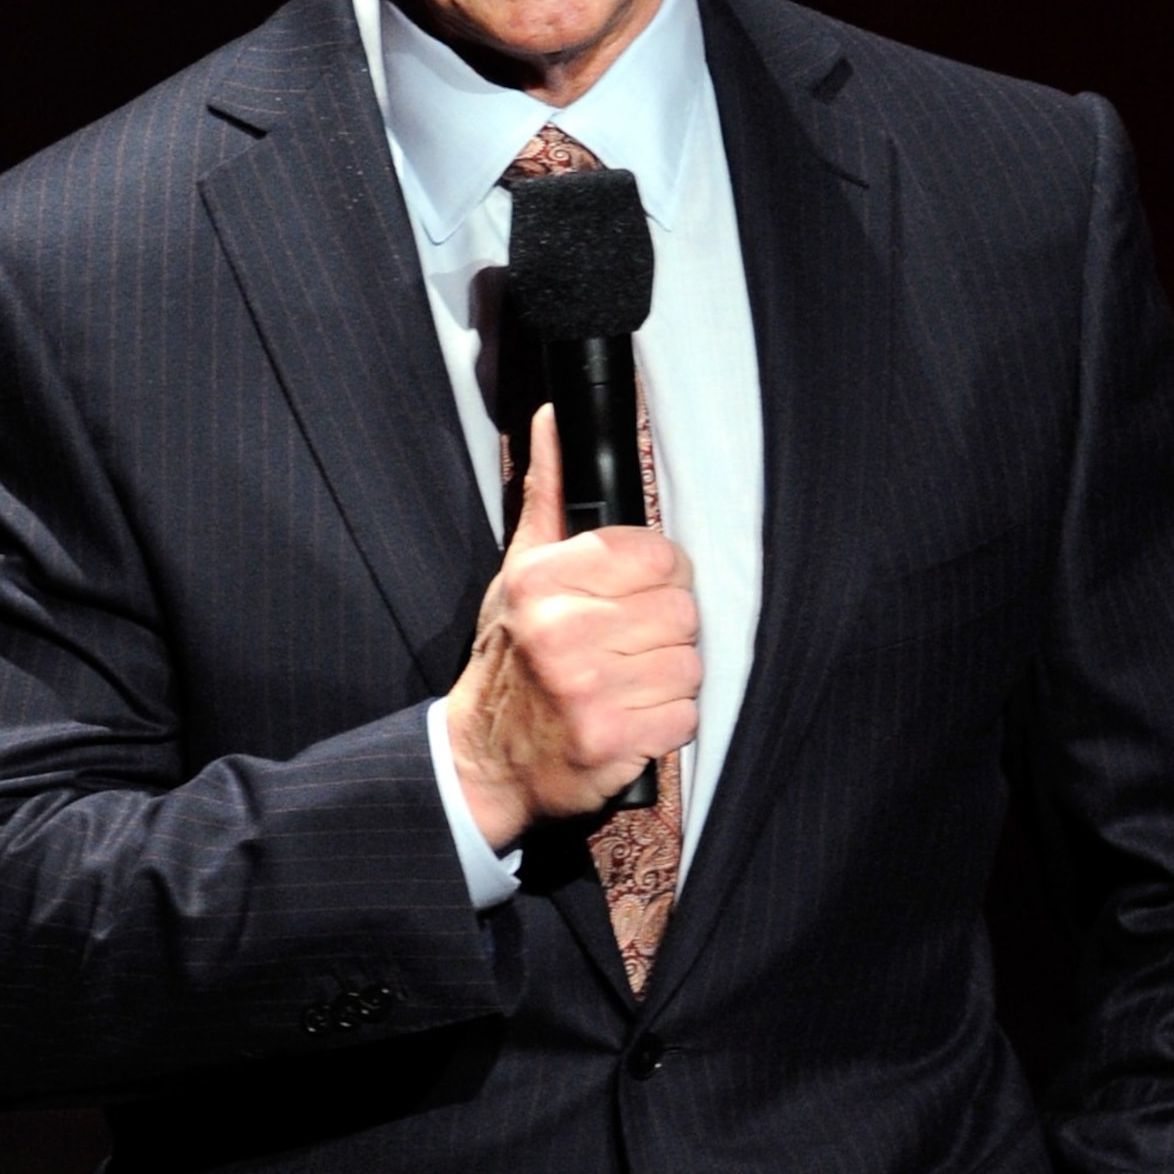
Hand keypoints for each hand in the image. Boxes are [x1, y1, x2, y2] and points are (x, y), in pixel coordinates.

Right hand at [445, 406, 700, 850]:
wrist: (483, 756)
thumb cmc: (510, 656)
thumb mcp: (518, 569)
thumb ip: (547, 496)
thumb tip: (554, 417)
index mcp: (544, 578)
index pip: (658, 555)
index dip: (660, 577)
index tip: (637, 596)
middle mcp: (562, 629)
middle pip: (682, 611)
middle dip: (665, 632)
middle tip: (630, 646)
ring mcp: (586, 688)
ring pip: (690, 664)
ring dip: (668, 678)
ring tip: (629, 682)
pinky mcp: (610, 740)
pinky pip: (684, 716)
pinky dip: (666, 723)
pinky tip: (631, 717)